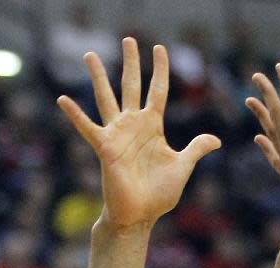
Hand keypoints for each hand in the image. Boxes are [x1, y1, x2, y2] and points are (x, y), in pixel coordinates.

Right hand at [57, 37, 219, 230]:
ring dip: (99, 77)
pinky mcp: (105, 148)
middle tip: (129, 40)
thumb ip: (195, 150)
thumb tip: (216, 140)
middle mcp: (133, 126)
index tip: (159, 49)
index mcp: (153, 127)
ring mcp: (117, 135)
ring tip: (90, 55)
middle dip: (131, 63)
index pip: (157, 91)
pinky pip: (88, 128)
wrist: (140, 215)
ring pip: (106, 98)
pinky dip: (75, 115)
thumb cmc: (158, 194)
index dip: (159, 71)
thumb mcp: (182, 167)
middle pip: (132, 86)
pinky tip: (63, 100)